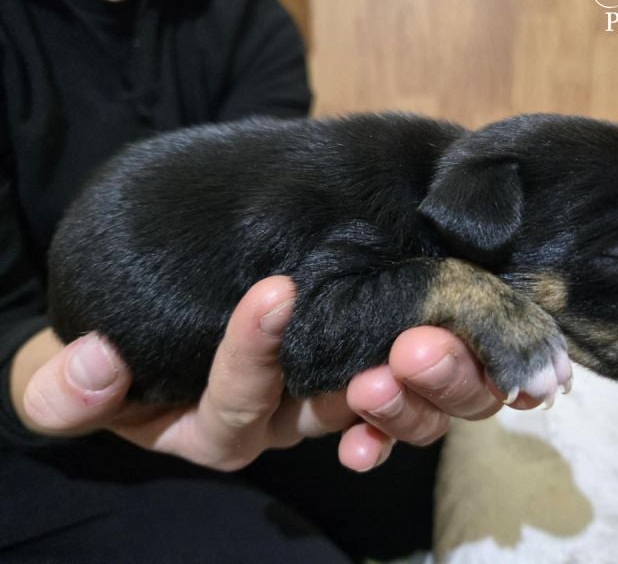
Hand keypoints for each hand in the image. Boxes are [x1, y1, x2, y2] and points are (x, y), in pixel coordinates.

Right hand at [20, 277, 521, 471]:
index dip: (254, 358)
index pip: (240, 406)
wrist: (156, 326)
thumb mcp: (71, 378)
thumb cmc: (116, 356)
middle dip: (370, 392)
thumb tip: (99, 360)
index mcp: (220, 429)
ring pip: (388, 405)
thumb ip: (67, 388)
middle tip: (401, 350)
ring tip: (430, 345)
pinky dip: (436, 378)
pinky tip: (446, 345)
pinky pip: (414, 383)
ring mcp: (328, 390)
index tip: (275, 291)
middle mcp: (283, 419)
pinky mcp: (363, 357)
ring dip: (419, 384)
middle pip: (334, 419)